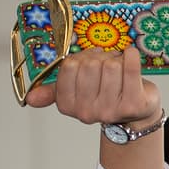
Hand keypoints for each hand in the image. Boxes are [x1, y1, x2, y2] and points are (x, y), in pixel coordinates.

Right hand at [24, 47, 164, 168]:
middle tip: (108, 62)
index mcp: (67, 105)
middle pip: (90, 65)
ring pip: (110, 66)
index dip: (82, 57)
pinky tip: (131, 55)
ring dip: (117, 59)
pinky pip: (130, 69)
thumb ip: (54, 91)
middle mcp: (86, 112)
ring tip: (120, 67)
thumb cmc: (107, 95)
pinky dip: (131, 56)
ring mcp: (110, 110)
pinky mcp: (133, 105)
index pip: (69, 66)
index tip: (90, 59)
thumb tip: (31, 99)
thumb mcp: (78, 93)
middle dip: (100, 57)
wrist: (137, 113)